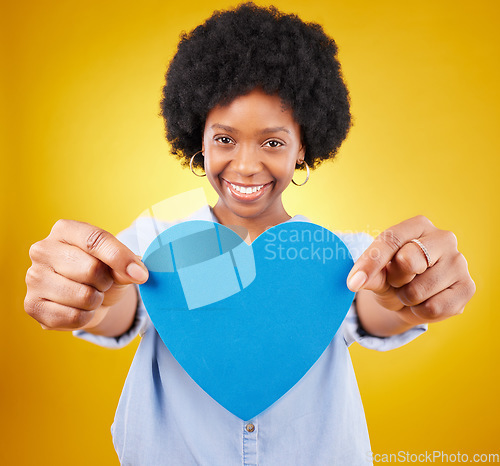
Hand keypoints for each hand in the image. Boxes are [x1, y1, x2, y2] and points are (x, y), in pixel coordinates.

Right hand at [24, 219, 148, 330]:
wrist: (88, 298)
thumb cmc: (103, 272)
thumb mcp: (119, 263)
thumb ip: (129, 264)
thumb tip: (138, 273)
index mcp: (65, 230)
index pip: (96, 240)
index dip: (121, 258)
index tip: (141, 274)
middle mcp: (43, 249)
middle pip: (91, 269)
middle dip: (106, 281)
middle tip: (102, 282)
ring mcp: (33, 277)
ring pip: (83, 296)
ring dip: (96, 301)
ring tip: (90, 294)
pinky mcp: (32, 305)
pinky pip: (73, 317)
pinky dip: (85, 317)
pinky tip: (79, 308)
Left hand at [346, 215, 475, 324]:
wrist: (414, 298)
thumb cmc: (394, 277)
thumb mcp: (378, 274)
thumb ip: (370, 274)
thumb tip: (356, 281)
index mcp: (418, 225)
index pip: (391, 240)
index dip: (370, 262)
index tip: (352, 283)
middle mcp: (443, 238)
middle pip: (408, 261)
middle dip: (394, 279)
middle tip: (397, 281)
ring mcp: (459, 262)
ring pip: (418, 291)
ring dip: (406, 299)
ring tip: (411, 293)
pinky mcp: (468, 287)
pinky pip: (433, 308)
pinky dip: (420, 313)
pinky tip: (424, 304)